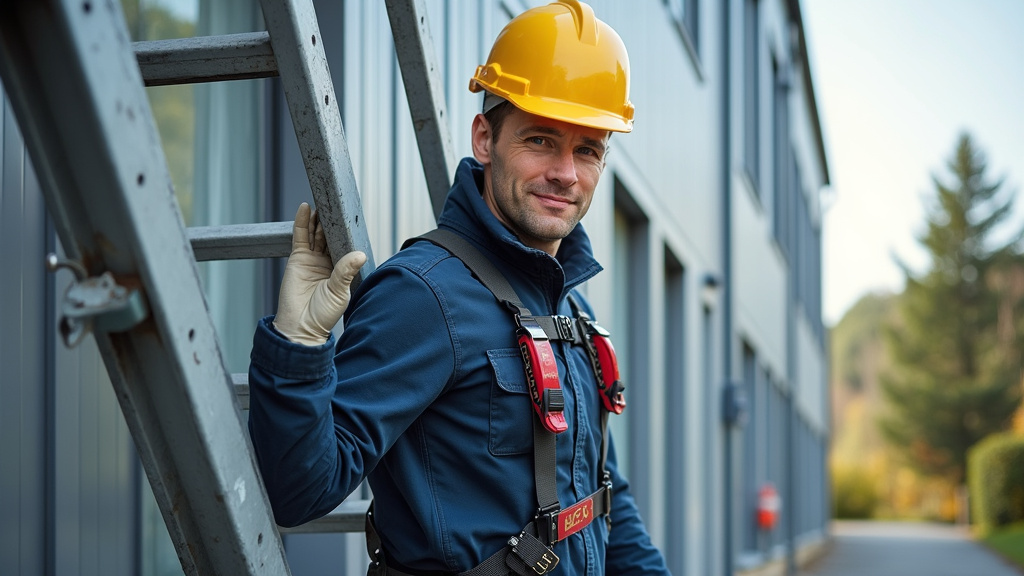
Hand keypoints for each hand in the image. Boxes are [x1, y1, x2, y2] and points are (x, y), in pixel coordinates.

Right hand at [273, 203, 366, 345]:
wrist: (300, 326)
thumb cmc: (323, 314)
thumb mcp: (339, 292)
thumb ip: (346, 271)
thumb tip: (360, 255)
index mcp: (342, 270)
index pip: (345, 245)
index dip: (346, 232)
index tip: (349, 216)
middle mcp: (328, 262)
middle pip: (330, 235)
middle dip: (332, 221)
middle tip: (334, 203)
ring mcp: (312, 259)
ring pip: (316, 233)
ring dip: (317, 218)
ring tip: (321, 202)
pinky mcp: (297, 258)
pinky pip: (300, 236)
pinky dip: (302, 222)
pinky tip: (305, 208)